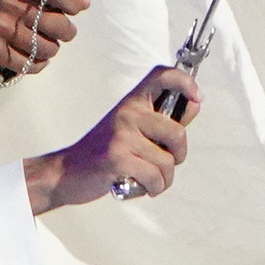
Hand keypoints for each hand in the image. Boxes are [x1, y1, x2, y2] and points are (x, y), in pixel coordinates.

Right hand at [0, 0, 87, 86]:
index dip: (74, 2)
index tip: (80, 8)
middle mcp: (9, 3)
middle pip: (60, 24)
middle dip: (64, 33)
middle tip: (59, 34)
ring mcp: (1, 28)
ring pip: (48, 48)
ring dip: (48, 52)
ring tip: (38, 48)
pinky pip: (29, 64)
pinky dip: (34, 65)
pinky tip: (27, 60)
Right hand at [31, 65, 191, 211]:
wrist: (67, 172)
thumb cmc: (105, 152)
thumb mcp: (132, 128)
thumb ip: (163, 118)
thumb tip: (194, 104)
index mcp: (132, 101)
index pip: (163, 76)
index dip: (186, 83)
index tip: (197, 98)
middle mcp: (127, 113)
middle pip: (177, 133)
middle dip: (179, 155)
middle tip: (166, 162)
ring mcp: (121, 135)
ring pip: (167, 162)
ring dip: (164, 178)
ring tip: (148, 179)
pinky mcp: (117, 158)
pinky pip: (155, 177)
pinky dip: (153, 188)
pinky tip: (141, 186)